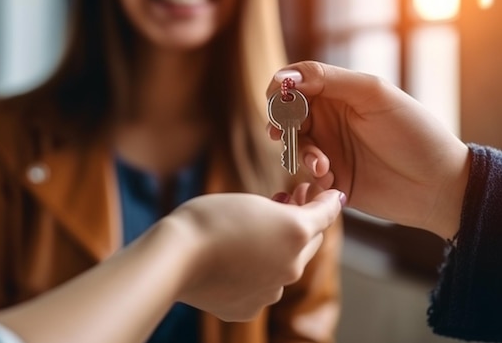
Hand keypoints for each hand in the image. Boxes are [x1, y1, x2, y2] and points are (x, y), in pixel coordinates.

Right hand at [169, 187, 342, 321]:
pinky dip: (254, 272)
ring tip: (249, 230)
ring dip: (276, 248)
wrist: (174, 256)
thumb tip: (298, 212)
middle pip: (310, 242)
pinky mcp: (251, 308)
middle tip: (286, 201)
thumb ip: (285, 209)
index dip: (325, 200)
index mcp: (296, 233)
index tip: (325, 193)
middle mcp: (292, 266)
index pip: (326, 214)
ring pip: (284, 266)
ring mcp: (272, 291)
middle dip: (302, 223)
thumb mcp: (252, 202)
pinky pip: (261, 286)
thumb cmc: (209, 219)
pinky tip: (232, 259)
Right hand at [266, 61, 470, 238]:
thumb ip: (328, 80)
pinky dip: (312, 176)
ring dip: (301, 153)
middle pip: (287, 113)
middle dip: (280, 122)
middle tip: (280, 133)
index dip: (281, 88)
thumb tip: (284, 77)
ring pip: (292, 145)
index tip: (276, 99)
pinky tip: (332, 181)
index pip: (296, 82)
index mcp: (339, 92)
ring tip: (321, 166)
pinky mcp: (330, 178)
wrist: (438, 186)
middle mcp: (330, 118)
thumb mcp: (373, 95)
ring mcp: (329, 148)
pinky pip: (304, 174)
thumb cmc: (413, 133)